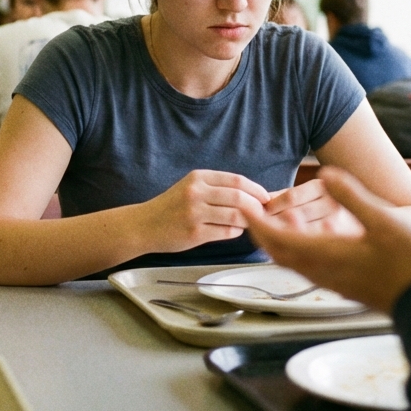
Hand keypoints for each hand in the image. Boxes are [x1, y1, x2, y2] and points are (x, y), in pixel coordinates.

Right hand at [138, 170, 270, 252]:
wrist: (144, 225)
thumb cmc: (171, 207)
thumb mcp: (190, 187)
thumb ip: (216, 187)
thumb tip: (250, 193)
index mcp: (198, 177)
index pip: (236, 180)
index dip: (255, 189)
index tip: (265, 197)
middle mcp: (196, 192)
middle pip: (239, 197)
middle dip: (257, 205)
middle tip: (264, 212)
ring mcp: (195, 213)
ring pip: (236, 216)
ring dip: (248, 221)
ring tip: (250, 222)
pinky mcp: (194, 233)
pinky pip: (226, 232)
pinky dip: (235, 232)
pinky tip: (233, 231)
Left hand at [246, 167, 410, 312]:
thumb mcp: (384, 220)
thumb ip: (352, 197)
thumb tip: (325, 173)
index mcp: (329, 254)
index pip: (278, 240)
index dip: (258, 222)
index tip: (244, 206)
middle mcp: (326, 272)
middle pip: (280, 254)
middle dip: (262, 232)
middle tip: (253, 212)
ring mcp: (336, 282)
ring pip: (295, 262)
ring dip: (281, 241)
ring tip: (280, 219)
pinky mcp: (347, 286)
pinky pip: (311, 268)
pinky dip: (301, 250)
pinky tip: (313, 237)